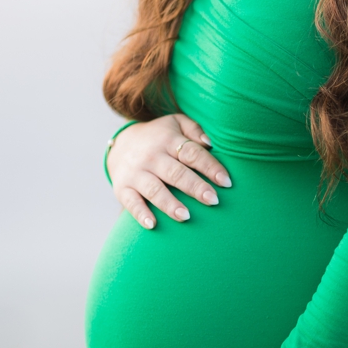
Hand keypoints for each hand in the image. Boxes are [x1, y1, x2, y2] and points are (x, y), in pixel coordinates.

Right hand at [108, 114, 231, 228]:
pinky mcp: (123, 188)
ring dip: (170, 204)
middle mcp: (152, 157)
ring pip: (155, 190)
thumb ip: (194, 129)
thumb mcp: (175, 123)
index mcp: (168, 140)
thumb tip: (210, 144)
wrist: (120, 144)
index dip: (210, 167)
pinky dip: (140, 214)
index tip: (226, 182)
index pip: (192, 154)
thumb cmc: (158, 137)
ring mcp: (136, 173)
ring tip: (186, 216)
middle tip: (213, 200)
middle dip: (195, 187)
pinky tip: (152, 225)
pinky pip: (131, 202)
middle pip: (176, 173)